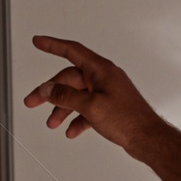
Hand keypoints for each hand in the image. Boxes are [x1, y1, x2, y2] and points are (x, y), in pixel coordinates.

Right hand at [24, 36, 163, 154]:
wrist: (148, 138)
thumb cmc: (128, 119)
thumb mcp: (91, 106)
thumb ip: (66, 96)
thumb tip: (47, 89)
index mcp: (101, 70)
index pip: (72, 51)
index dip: (53, 45)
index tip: (39, 41)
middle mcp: (104, 78)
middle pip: (69, 79)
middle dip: (50, 92)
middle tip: (32, 102)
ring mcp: (106, 93)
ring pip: (77, 96)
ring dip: (62, 109)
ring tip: (52, 123)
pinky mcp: (109, 107)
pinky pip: (87, 109)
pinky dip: (77, 119)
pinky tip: (72, 130)